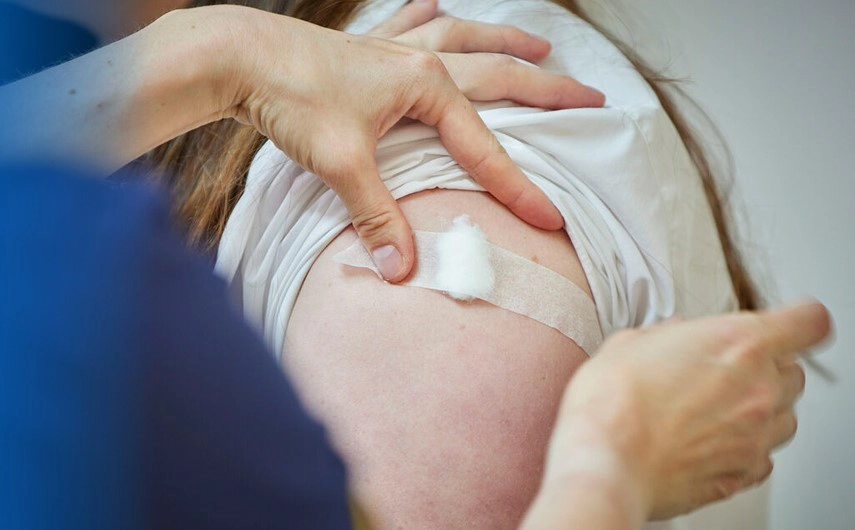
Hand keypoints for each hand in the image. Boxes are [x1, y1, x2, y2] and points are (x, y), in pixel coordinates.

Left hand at [219, 2, 603, 280]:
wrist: (238, 56)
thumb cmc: (291, 98)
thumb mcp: (341, 163)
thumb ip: (377, 216)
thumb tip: (404, 267)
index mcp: (426, 86)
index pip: (485, 147)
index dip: (519, 187)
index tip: (550, 217)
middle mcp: (420, 61)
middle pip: (500, 74)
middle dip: (549, 89)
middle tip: (591, 96)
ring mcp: (394, 49)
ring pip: (466, 38)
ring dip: (506, 41)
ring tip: (540, 43)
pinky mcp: (366, 48)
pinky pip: (410, 23)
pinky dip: (429, 15)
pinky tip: (437, 3)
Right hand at [542, 300, 831, 520]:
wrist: (605, 462)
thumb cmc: (612, 402)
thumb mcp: (631, 342)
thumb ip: (668, 336)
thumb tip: (675, 336)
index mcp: (739, 343)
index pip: (808, 322)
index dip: (797, 321)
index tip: (784, 325)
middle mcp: (759, 390)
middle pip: (794, 372)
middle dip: (765, 368)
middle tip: (722, 371)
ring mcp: (756, 437)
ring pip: (784, 417)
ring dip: (758, 410)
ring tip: (711, 411)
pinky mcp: (742, 476)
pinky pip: (761, 457)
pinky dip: (743, 448)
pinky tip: (704, 442)